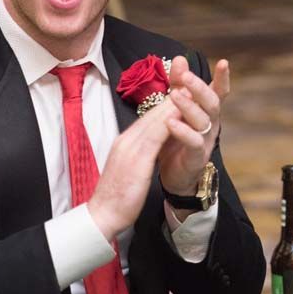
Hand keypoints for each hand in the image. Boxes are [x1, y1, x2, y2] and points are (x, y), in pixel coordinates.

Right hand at [89, 98, 178, 240]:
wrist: (102, 215)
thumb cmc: (116, 195)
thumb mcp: (129, 168)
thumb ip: (138, 153)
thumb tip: (148, 146)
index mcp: (125, 142)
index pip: (149, 117)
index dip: (166, 102)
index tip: (182, 89)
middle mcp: (127, 140)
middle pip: (152, 113)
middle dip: (172, 95)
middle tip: (188, 78)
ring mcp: (129, 148)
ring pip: (154, 120)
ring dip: (173, 103)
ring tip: (190, 89)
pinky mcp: (135, 160)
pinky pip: (154, 136)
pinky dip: (168, 122)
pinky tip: (181, 114)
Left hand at [157, 56, 228, 201]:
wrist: (175, 175)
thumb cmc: (176, 138)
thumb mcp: (175, 108)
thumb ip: (178, 84)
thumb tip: (180, 58)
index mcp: (207, 111)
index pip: (218, 91)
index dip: (222, 78)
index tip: (224, 62)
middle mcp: (211, 124)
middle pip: (212, 102)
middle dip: (200, 88)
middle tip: (186, 76)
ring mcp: (205, 140)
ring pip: (203, 120)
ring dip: (189, 106)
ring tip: (174, 95)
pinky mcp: (197, 156)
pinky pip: (193, 142)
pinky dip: (182, 131)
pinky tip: (169, 122)